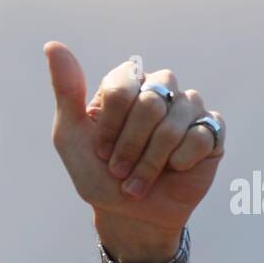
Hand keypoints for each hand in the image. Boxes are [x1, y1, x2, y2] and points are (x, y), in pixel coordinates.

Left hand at [44, 42, 225, 242]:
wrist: (129, 216)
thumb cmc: (98, 175)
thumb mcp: (71, 137)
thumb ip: (65, 92)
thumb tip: (52, 46)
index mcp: (126, 84)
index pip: (122, 84)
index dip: (111, 125)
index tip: (100, 152)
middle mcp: (159, 88)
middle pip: (151, 103)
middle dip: (130, 147)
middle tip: (119, 171)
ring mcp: (187, 108)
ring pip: (174, 123)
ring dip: (150, 162)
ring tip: (138, 183)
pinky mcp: (211, 131)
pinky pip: (201, 138)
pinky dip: (180, 162)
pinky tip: (174, 171)